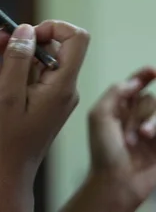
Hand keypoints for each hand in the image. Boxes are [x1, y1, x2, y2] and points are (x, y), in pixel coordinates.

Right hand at [0, 20, 89, 210]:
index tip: (20, 33)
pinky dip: (16, 65)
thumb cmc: (2, 141)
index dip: (50, 27)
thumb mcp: (5, 95)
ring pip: (41, 58)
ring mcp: (54, 96)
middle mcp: (64, 89)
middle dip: (23, 36)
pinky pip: (34, 73)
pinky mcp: (43, 102)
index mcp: (61, 87)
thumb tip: (25, 29)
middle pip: (54, 45)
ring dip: (15, 50)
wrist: (3, 175)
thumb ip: (17, 59)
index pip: (76, 38)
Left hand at [84, 66, 155, 209]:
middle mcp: (137, 116)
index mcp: (119, 107)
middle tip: (131, 131)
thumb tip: (132, 80)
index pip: (136, 85)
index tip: (153, 70)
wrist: (117, 181)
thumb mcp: (99, 117)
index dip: (145, 75)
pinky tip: (151, 139)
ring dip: (152, 120)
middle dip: (142, 111)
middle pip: (151, 99)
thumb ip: (114, 94)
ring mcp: (152, 129)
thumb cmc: (104, 151)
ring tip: (142, 137)